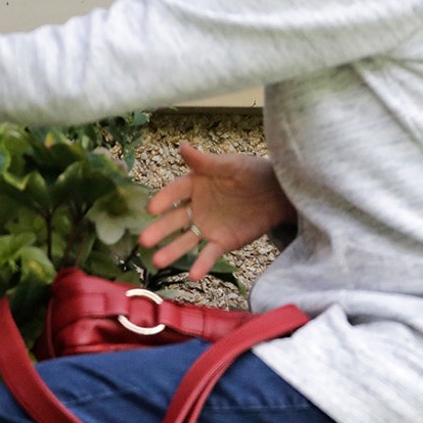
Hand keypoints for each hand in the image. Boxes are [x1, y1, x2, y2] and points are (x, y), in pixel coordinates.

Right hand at [138, 144, 294, 280]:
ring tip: (157, 261)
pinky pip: (209, 254)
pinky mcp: (222, 242)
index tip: (151, 208)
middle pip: (174, 220)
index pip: (174, 192)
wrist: (279, 194)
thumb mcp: (232, 165)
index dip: (163, 200)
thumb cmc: (253, 173)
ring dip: (172, 250)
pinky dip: (201, 264)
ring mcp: (207, 226)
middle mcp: (195, 207)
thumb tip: (182, 147)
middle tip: (144, 241)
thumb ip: (207, 162)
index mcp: (194, 185)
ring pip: (185, 240)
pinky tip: (193, 275)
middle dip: (159, 230)